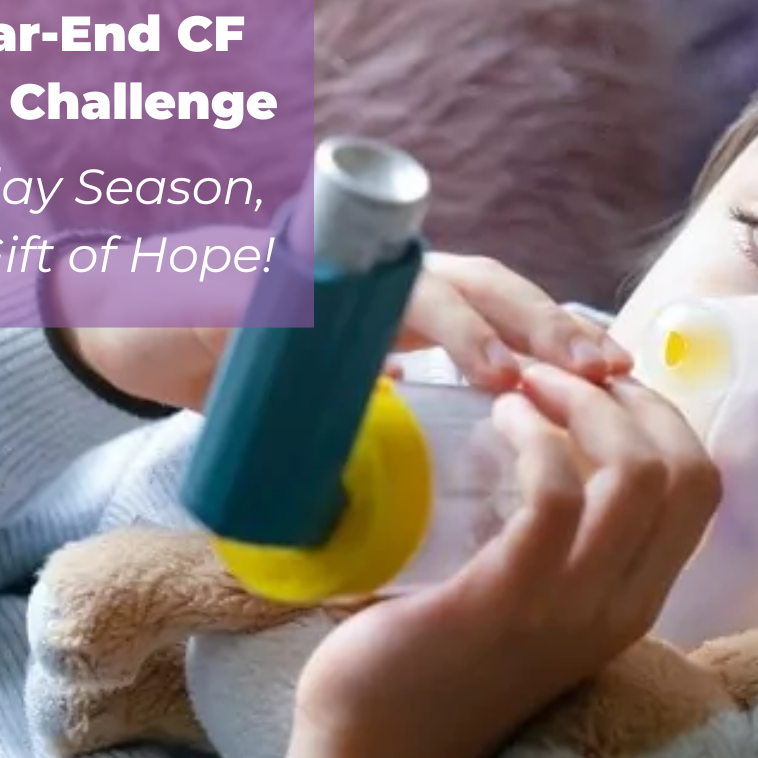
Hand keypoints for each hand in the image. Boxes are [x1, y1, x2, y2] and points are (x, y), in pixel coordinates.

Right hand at [57, 240, 632, 410]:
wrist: (138, 330)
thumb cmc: (245, 369)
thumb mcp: (337, 400)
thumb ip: (391, 419)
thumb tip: (453, 493)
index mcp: (406, 301)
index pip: (504, 307)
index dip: (560, 336)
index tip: (619, 382)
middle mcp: (382, 273)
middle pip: (490, 284)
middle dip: (549, 328)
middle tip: (604, 375)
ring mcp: (337, 265)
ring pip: (434, 277)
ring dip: (486, 325)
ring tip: (526, 379)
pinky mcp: (284, 273)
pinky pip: (347, 287)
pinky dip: (390, 322)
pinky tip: (424, 364)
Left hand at [276, 364, 722, 757]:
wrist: (378, 749)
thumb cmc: (443, 656)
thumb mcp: (535, 597)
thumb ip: (561, 538)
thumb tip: (554, 431)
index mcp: (635, 599)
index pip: (700, 484)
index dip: (661, 414)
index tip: (597, 382)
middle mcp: (621, 606)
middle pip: (687, 471)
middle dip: (629, 398)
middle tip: (557, 374)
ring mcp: (570, 607)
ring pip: (637, 474)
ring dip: (584, 406)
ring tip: (527, 388)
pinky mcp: (507, 600)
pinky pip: (555, 498)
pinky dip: (535, 439)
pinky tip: (501, 420)